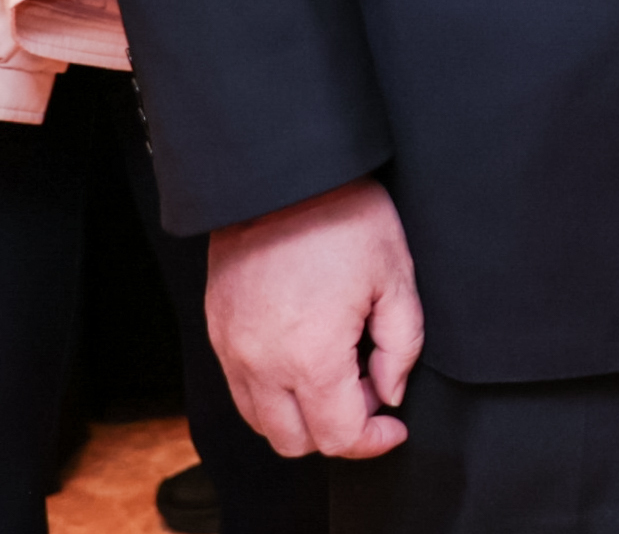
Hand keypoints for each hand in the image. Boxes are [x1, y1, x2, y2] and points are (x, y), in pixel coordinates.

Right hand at [206, 177, 421, 459]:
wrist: (281, 175)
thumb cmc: (343, 218)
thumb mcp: (397, 277)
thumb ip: (402, 347)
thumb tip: (390, 392)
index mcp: (310, 356)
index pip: (338, 437)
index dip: (373, 441)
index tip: (393, 425)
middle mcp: (261, 364)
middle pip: (295, 442)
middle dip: (337, 431)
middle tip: (367, 389)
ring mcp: (231, 350)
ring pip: (262, 422)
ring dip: (301, 416)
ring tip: (337, 370)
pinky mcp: (216, 331)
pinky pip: (241, 389)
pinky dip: (273, 392)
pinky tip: (303, 356)